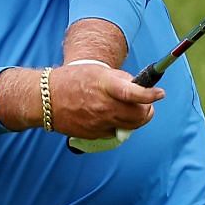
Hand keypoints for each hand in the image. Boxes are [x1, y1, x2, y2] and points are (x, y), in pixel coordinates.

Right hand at [46, 61, 163, 138]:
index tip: (159, 93)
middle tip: (147, 105)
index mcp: (105, 85)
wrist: (45, 99)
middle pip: (138, 115)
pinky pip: (115, 133)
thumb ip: (121, 79)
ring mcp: (99, 122)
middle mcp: (104, 105)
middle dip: (147, 110)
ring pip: (130, 126)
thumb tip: (139, 86)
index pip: (134, 93)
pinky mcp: (94, 134)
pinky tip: (112, 118)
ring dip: (137, 120)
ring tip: (133, 112)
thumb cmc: (72, 80)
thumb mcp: (98, 71)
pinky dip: (119, 127)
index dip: (150, 95)